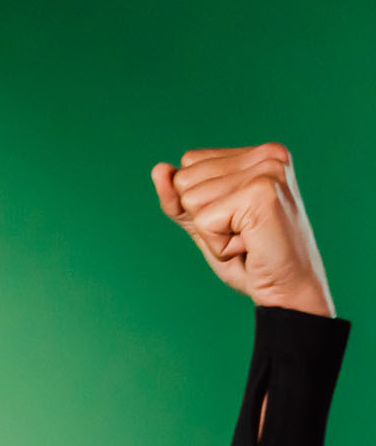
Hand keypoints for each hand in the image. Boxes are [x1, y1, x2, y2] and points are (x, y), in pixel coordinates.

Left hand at [151, 145, 334, 315]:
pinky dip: (219, 246)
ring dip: (212, 234)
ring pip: (192, 201)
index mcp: (258, 153)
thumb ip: (178, 199)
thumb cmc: (249, 259)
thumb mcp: (204, 225)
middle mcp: (267, 154)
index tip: (237, 221)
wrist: (286, 292)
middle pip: (186, 179)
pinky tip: (249, 246)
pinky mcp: (261, 193)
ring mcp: (267, 170)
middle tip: (243, 234)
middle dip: (204, 219)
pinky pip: (204, 222)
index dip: (200, 204)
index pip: (189, 163)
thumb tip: (158, 169)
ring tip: (247, 240)